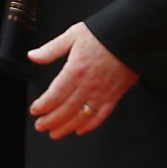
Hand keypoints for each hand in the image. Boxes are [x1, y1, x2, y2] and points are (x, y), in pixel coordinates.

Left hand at [27, 22, 137, 138]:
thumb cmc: (104, 33)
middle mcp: (89, 84)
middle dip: (51, 120)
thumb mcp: (74, 35)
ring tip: (55, 133)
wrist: (133, 36)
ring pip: (82, 116)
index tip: (35, 110)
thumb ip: (51, 49)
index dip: (43, 105)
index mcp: (76, 70)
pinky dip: (91, 125)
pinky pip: (102, 114)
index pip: (55, 95)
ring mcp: (103, 92)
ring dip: (67, 127)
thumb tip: (33, 56)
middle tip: (41, 126)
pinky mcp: (116, 94)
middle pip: (66, 109)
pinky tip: (81, 129)